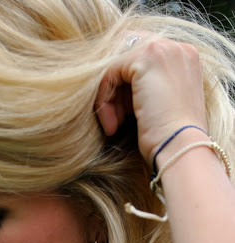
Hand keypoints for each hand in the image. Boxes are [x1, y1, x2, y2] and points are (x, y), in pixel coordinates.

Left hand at [94, 34, 208, 166]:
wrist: (182, 149)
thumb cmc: (172, 139)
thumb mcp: (161, 105)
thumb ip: (148, 87)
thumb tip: (118, 85)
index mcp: (184, 58)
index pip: (141, 57)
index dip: (126, 86)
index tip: (123, 115)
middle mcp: (177, 48)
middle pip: (126, 55)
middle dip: (116, 87)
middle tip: (115, 118)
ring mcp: (163, 50)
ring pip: (116, 65)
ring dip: (109, 97)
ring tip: (113, 125)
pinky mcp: (146, 59)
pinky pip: (109, 72)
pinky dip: (104, 99)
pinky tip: (112, 125)